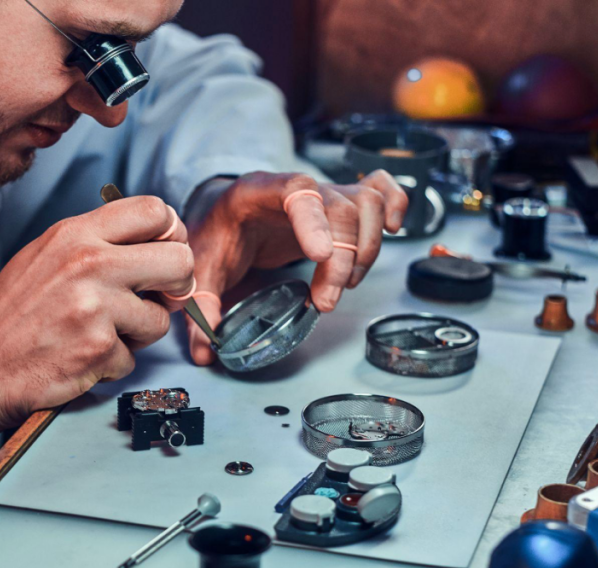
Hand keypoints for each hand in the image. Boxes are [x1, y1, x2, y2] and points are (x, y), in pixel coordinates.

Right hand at [0, 196, 194, 464]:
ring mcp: (95, 307)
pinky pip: (134, 358)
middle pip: (179, 260)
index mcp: (75, 234)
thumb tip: (155, 243)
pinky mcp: (99, 350)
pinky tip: (80, 359)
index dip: (172, 235)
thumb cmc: (8, 317)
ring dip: (138, 334)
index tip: (164, 255)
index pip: (156, 212)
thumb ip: (95, 243)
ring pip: (162, 318)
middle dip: (177, 285)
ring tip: (98, 334)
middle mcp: (88, 263)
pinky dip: (112, 364)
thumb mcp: (44, 257)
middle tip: (158, 299)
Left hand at [186, 170, 407, 365]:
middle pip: (341, 207)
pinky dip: (396, 206)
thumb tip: (206, 351)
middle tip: (325, 302)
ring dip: (366, 249)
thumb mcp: (202, 267)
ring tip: (345, 284)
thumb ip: (201, 306)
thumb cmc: (218, 234)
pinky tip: (393, 231)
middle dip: (342, 260)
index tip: (321, 257)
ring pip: (367, 203)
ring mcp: (324, 192)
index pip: (296, 191)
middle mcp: (297, 186)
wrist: (225, 212)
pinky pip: (381, 189)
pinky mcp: (341, 203)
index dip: (314, 221)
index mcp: (256, 192)